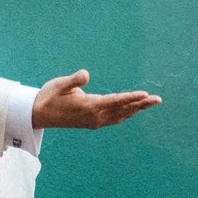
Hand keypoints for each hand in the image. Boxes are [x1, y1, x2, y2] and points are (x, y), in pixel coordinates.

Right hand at [32, 68, 160, 130]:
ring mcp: (95, 122)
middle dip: (141, 104)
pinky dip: (127, 114)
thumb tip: (85, 74)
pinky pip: (115, 119)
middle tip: (158, 99)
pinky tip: (134, 110)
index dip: (130, 98)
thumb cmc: (49, 96)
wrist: (39, 115)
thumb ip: (73, 80)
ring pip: (121, 116)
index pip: (115, 101)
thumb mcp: (59, 84)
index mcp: (89, 106)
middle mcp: (95, 117)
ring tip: (151, 102)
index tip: (145, 94)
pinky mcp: (93, 123)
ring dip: (137, 109)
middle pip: (123, 110)